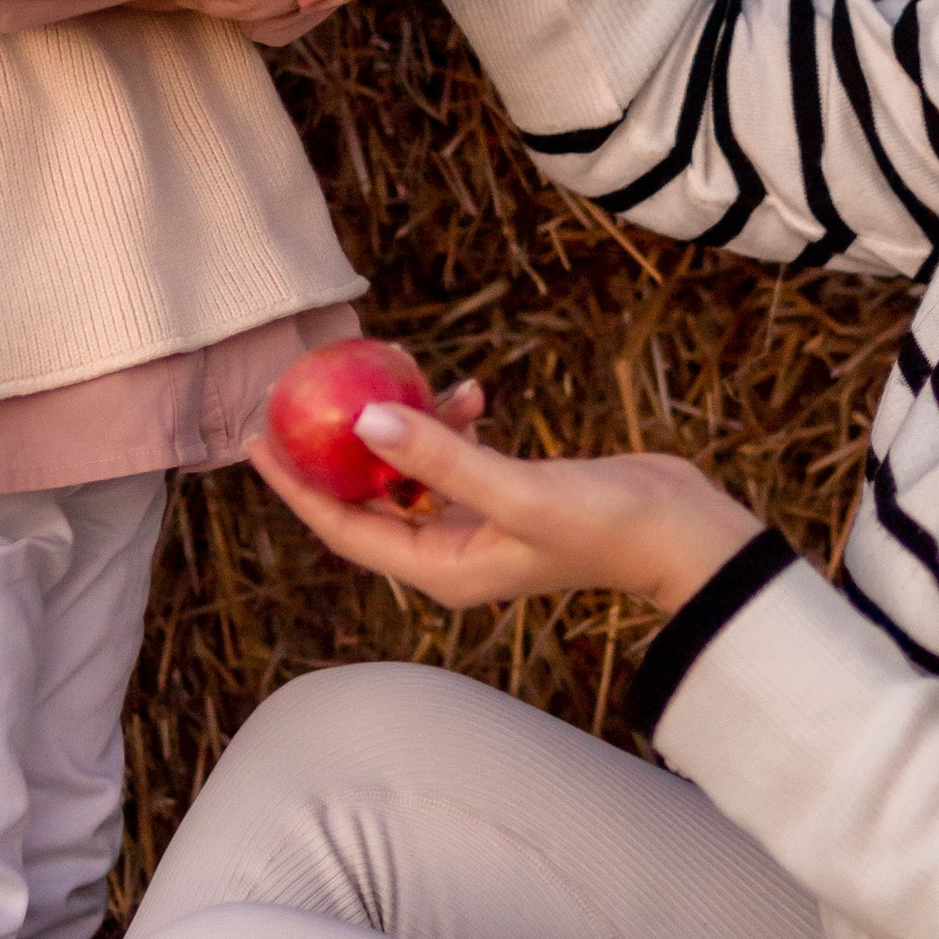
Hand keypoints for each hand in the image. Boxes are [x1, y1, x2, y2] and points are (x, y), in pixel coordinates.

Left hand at [250, 397, 762, 615]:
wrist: (682, 532)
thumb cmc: (606, 524)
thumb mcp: (517, 489)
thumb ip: (442, 458)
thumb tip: (366, 418)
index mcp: (441, 569)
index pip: (345, 527)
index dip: (297, 485)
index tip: (256, 439)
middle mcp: (450, 554)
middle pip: (368, 499)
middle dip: (335, 449)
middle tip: (302, 394)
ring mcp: (478, 527)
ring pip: (413, 472)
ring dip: (403, 425)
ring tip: (401, 369)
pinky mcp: (508, 498)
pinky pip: (457, 458)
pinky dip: (455, 425)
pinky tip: (472, 392)